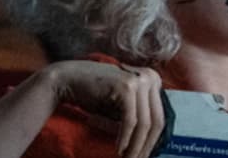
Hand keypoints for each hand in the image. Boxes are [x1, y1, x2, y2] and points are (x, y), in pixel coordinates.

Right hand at [46, 60, 164, 157]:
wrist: (68, 78)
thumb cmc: (95, 95)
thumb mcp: (123, 105)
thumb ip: (138, 116)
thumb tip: (150, 144)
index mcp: (154, 80)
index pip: (159, 116)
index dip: (152, 140)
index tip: (143, 155)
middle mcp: (150, 77)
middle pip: (156, 120)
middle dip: (147, 145)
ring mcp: (140, 80)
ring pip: (145, 123)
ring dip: (136, 146)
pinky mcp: (127, 87)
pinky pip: (130, 121)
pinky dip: (126, 138)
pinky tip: (119, 150)